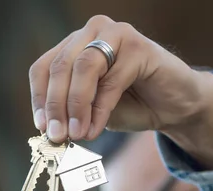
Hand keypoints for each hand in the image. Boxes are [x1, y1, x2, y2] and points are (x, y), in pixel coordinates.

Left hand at [29, 15, 207, 140]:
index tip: (42, 128)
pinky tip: (95, 130)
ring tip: (76, 134)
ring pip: (83, 68)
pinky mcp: (138, 46)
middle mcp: (92, 33)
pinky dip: (100, 110)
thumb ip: (72, 115)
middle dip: (56, 106)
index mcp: (74, 46)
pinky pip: (111, 80)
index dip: (39, 99)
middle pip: (60, 67)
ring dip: (76, 105)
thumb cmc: (131, 106)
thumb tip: (51, 132)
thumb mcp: (92, 112)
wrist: (173, 107)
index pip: (44, 68)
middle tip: (57, 136)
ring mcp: (115, 34)